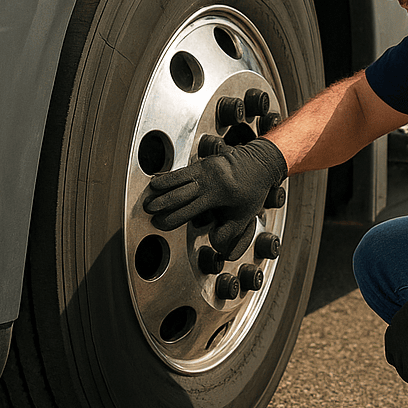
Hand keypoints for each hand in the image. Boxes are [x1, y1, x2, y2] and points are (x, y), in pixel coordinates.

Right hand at [143, 138, 287, 259]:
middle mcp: (211, 179)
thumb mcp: (246, 214)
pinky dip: (170, 176)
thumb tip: (215, 244)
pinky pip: (184, 170)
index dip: (173, 218)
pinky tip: (158, 179)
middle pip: (181, 192)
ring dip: (162, 186)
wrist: (261, 162)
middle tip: (147, 209)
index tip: (160, 224)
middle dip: (162, 202)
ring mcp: (207, 168)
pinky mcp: (205, 162)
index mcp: (220, 193)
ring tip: (148, 193)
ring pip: (179, 178)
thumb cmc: (253, 189)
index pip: (190, 209)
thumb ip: (230, 231)